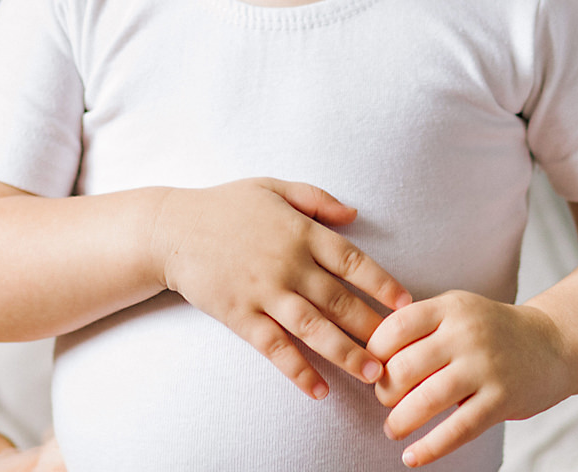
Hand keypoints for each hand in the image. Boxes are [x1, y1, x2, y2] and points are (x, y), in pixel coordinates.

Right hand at [150, 178, 413, 399]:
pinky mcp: (240, 316)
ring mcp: (263, 292)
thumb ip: (316, 200)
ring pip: (314, 328)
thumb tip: (355, 214)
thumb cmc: (225, 206)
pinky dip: (298, 370)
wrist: (170, 229)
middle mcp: (287, 264)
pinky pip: (275, 348)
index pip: (352, 261)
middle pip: (340, 300)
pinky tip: (319, 390)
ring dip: (346, 353)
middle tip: (400, 352)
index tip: (406, 304)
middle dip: (374, 328)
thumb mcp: (273, 188)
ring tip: (373, 375)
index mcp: (300, 232)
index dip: (382, 283)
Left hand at [365, 293, 571, 465]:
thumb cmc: (492, 331)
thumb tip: (369, 355)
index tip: (371, 367)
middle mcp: (467, 334)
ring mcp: (486, 368)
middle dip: (385, 389)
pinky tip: (412, 457)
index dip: (374, 350)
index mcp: (450, 308)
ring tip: (392, 429)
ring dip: (401, 420)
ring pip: (427, 399)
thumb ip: (421, 325)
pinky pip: (458, 429)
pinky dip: (430, 448)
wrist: (554, 345)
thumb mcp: (458, 311)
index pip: (397, 326)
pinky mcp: (502, 400)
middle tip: (384, 399)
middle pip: (406, 365)